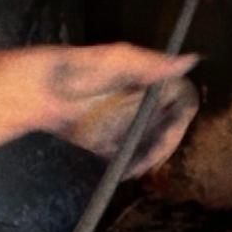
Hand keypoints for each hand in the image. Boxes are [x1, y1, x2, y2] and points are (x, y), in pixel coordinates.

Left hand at [36, 43, 199, 176]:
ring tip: (135, 169)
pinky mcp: (109, 143)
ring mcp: (126, 125)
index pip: (182, 105)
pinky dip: (129, 167)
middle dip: (164, 146)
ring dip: (149, 160)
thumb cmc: (81, 70)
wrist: (40, 92)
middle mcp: (142, 105)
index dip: (180, 122)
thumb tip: (191, 60)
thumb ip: (152, 63)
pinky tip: (123, 172)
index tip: (168, 134)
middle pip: (169, 131)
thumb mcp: (118, 60)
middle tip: (151, 159)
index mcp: (150, 84)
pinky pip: (128, 158)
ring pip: (151, 148)